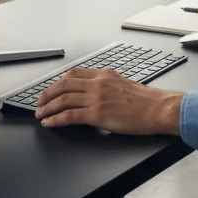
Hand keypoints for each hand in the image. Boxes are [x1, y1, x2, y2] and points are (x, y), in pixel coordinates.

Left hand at [34, 67, 183, 134]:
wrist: (159, 108)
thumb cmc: (146, 100)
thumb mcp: (124, 84)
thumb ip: (107, 85)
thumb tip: (95, 92)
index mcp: (104, 75)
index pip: (74, 74)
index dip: (58, 82)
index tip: (51, 89)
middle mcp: (98, 83)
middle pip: (64, 85)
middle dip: (48, 94)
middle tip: (39, 102)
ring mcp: (96, 98)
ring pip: (63, 99)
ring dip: (48, 108)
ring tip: (40, 115)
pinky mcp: (97, 114)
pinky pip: (69, 116)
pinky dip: (55, 119)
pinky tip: (49, 123)